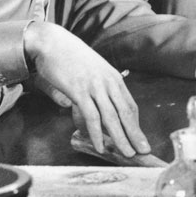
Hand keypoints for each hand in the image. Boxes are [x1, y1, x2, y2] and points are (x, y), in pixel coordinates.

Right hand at [24, 20, 150, 157]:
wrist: (51, 43)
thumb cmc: (69, 58)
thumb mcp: (91, 72)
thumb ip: (96, 91)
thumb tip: (94, 114)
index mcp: (113, 78)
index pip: (130, 105)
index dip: (136, 124)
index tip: (141, 139)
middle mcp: (108, 82)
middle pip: (126, 113)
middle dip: (135, 134)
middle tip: (144, 151)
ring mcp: (94, 86)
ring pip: (112, 117)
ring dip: (120, 138)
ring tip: (127, 154)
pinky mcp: (79, 91)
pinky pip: (91, 116)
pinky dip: (96, 133)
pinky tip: (100, 146)